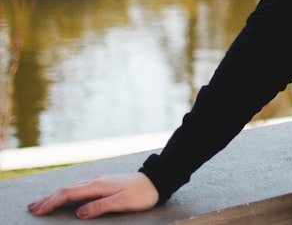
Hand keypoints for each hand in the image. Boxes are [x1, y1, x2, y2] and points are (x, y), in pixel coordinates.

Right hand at [27, 173, 158, 218]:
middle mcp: (96, 181)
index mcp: (98, 185)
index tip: (39, 211)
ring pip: (72, 187)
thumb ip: (101, 206)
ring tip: (42, 203)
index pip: (69, 193)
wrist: (157, 180)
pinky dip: (66, 193)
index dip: (52, 202)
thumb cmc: (142, 194)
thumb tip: (80, 212)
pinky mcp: (103, 183)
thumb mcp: (123, 202)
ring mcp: (99, 181)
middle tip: (32, 208)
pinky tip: (64, 196)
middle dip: (48, 198)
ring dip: (55, 195)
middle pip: (66, 189)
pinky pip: (79, 188)